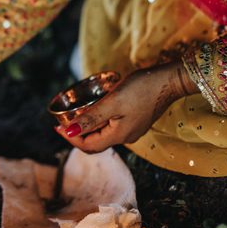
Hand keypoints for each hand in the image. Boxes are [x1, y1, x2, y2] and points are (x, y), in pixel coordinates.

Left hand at [54, 61, 195, 152]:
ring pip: (104, 135)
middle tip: (63, 123)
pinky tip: (96, 110)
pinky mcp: (137, 121)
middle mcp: (126, 137)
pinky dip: (100, 122)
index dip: (70, 138)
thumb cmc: (141, 89)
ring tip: (76, 116)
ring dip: (88, 128)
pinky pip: (113, 127)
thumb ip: (91, 118)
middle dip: (77, 135)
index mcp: (119, 136)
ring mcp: (132, 130)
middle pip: (95, 143)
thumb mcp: (113, 102)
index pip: (88, 145)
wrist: (169, 81)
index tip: (57, 126)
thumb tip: (70, 132)